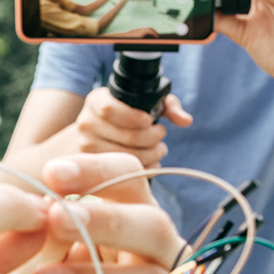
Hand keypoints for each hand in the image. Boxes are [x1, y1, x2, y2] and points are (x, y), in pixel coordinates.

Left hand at [0, 153, 187, 273]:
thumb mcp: (22, 253)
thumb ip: (38, 226)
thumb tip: (51, 206)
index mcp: (126, 216)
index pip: (130, 178)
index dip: (98, 171)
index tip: (51, 175)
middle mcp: (154, 255)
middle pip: (154, 226)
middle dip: (106, 220)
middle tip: (54, 217)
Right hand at [68, 86, 193, 167]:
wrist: (90, 135)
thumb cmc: (123, 115)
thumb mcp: (142, 102)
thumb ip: (167, 106)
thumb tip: (186, 121)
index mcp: (96, 101)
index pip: (109, 109)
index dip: (133, 117)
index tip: (149, 121)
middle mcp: (87, 123)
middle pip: (128, 136)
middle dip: (154, 137)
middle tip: (161, 134)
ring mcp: (87, 147)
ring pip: (128, 157)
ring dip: (153, 154)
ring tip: (159, 148)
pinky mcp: (94, 166)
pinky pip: (124, 172)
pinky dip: (145, 168)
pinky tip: (151, 161)